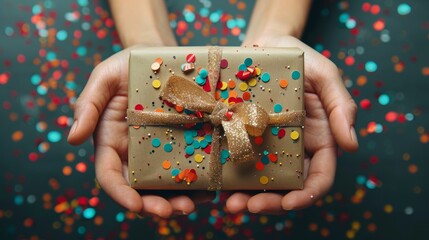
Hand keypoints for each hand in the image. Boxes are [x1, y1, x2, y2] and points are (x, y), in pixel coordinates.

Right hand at [67, 44, 213, 217]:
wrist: (157, 55)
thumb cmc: (126, 66)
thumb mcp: (103, 79)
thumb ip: (87, 106)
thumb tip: (73, 139)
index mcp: (111, 143)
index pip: (110, 176)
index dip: (121, 194)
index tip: (136, 206)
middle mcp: (134, 153)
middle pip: (141, 189)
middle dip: (156, 205)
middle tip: (176, 210)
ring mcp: (160, 150)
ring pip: (166, 184)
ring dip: (180, 199)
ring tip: (198, 202)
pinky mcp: (183, 143)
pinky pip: (189, 167)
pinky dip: (199, 182)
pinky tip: (212, 187)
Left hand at [225, 35, 358, 213]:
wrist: (265, 44)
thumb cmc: (300, 58)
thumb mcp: (325, 76)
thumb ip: (342, 107)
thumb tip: (351, 145)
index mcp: (318, 139)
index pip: (319, 177)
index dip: (306, 195)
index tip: (288, 203)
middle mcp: (293, 148)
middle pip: (287, 187)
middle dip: (269, 203)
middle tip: (246, 208)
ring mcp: (267, 145)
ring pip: (260, 182)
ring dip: (247, 198)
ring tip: (228, 204)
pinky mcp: (243, 137)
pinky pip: (238, 162)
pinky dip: (230, 177)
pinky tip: (217, 185)